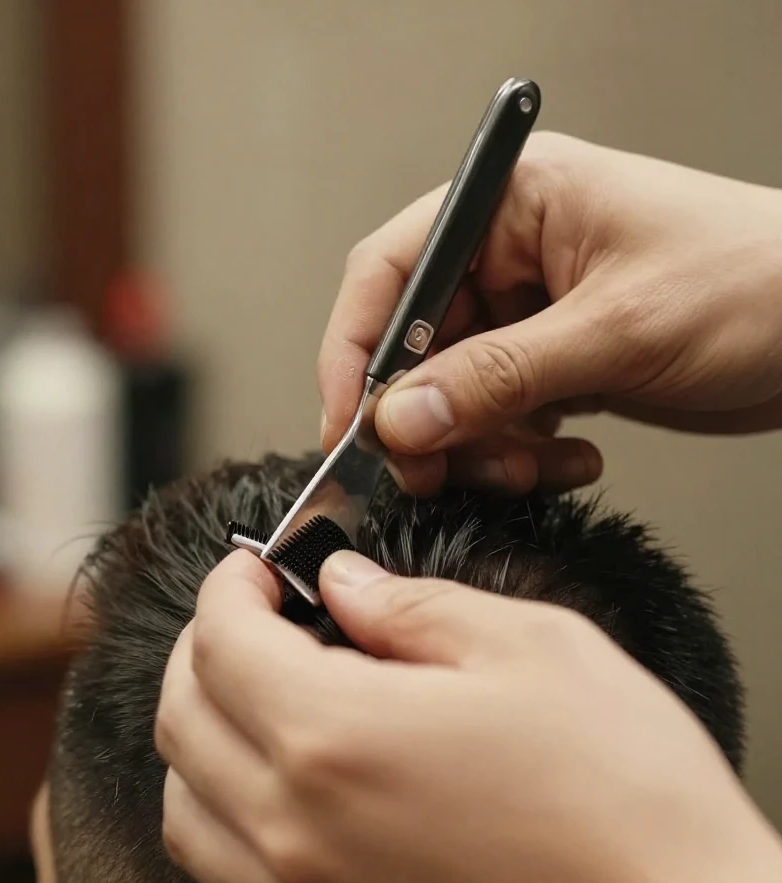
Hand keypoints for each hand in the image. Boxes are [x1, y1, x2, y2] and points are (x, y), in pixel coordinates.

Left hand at [157, 550, 781, 882]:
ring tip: (258, 709)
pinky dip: (229, 835)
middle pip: (183, 720)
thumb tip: (342, 585)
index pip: (221, 640)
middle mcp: (297, 832)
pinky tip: (282, 808)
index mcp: (336, 735)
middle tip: (250, 624)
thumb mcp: (533, 650)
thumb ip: (412, 607)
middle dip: (202, 651)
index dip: (227, 589)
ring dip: (203, 744)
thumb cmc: (628, 800)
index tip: (250, 571)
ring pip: (185, 814)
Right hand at [320, 132, 781, 493]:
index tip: (349, 424)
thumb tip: (400, 418)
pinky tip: (570, 458)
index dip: (355, 351)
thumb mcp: (617, 330)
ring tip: (530, 466)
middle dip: (422, 420)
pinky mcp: (552, 360)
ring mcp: (531, 312)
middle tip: (434, 470)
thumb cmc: (760, 281)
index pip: (392, 270)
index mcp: (515, 203)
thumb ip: (498, 377)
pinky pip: (497, 418)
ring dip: (477, 447)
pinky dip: (517, 453)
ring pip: (451, 395)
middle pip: (414, 345)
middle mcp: (512, 253)